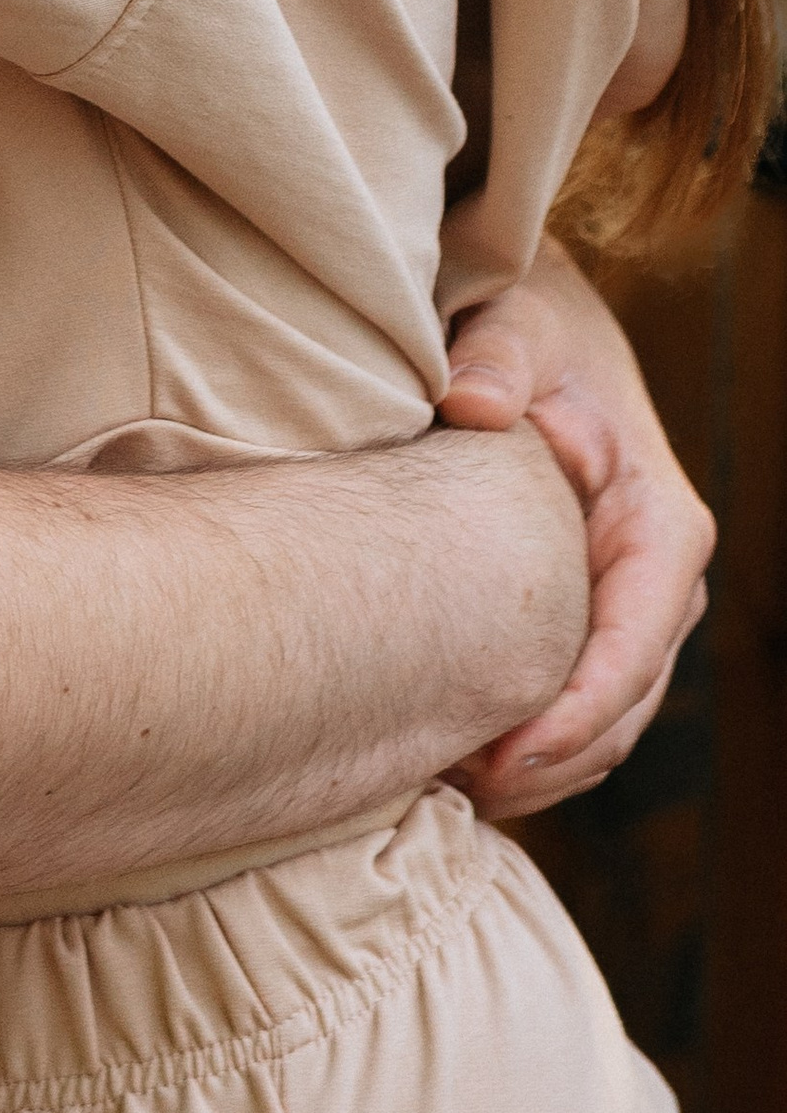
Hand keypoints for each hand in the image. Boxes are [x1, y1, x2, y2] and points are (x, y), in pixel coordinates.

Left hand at [439, 236, 714, 817]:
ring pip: (608, 715)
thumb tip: (478, 403)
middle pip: (625, 700)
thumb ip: (497, 357)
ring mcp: (630, 599)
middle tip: (461, 791)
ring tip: (452, 789)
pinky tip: (460, 756)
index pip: (634, 644)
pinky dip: (534, 737)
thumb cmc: (527, 324)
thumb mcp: (516, 324)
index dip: (577, 713)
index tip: (506, 759)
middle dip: (554, 758)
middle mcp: (660, 574)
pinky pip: (578, 694)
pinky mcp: (593, 610)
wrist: (533, 322)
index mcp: (660, 522)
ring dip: (544, 764)